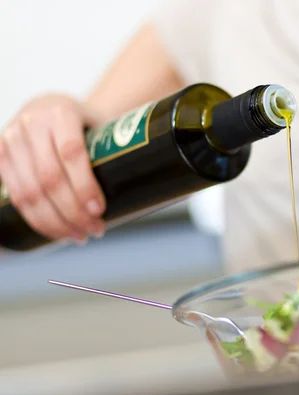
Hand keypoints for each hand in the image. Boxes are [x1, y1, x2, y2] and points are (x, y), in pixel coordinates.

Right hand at [0, 94, 106, 242]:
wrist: (52, 107)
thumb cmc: (86, 124)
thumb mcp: (101, 126)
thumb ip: (113, 152)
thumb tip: (139, 195)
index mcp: (61, 112)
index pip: (72, 153)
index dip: (84, 186)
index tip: (100, 210)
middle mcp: (32, 122)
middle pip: (50, 178)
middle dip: (73, 211)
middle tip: (95, 230)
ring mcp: (11, 138)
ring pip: (29, 192)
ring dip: (55, 222)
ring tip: (79, 235)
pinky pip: (15, 196)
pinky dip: (36, 219)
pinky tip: (56, 231)